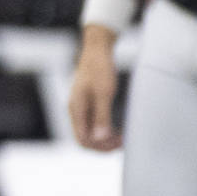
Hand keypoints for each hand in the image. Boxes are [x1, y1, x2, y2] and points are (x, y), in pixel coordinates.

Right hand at [68, 27, 121, 150]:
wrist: (97, 48)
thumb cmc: (100, 67)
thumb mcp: (104, 92)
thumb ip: (102, 116)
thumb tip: (101, 139)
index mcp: (76, 109)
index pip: (83, 140)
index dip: (100, 147)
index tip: (118, 143)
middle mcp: (76, 110)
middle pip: (85, 138)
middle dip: (102, 145)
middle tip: (121, 142)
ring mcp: (81, 106)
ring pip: (89, 131)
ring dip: (104, 138)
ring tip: (121, 137)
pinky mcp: (87, 102)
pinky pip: (92, 123)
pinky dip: (103, 129)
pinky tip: (116, 127)